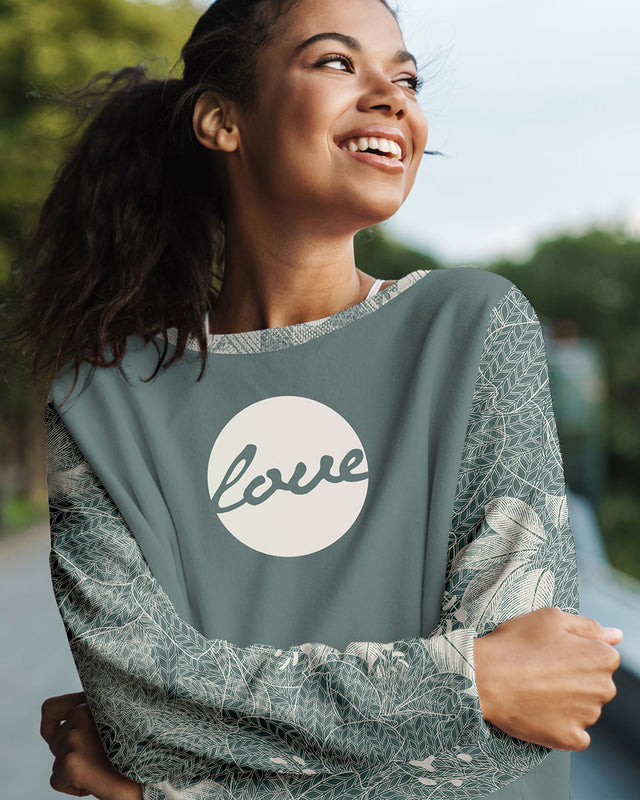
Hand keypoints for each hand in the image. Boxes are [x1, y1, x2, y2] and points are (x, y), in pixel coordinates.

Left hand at [40, 691, 142, 798]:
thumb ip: (94, 714)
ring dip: (77, 770)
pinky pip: (57, 781)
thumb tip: (63, 727)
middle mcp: (83, 712)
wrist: (156, 777)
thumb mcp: (120, 718)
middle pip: (55, 741)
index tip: (56, 738)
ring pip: (57, 761)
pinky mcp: (71, 763)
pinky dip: (74, 788)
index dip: (51, 726)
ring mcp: (76, 736)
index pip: (52, 707)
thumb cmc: (142, 749)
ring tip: (105, 769)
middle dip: (72, 754)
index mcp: (96, 699)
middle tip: (102, 759)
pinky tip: (98, 783)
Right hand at [473, 606, 621, 751]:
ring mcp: (588, 716)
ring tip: (536, 689)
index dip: (576, 653)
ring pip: (585, 709)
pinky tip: (541, 712)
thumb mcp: (550, 619)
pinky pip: (575, 735)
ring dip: (568, 702)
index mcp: (601, 657)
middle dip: (576, 678)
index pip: (603, 657)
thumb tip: (616, 635)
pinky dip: (561, 726)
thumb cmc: (516, 643)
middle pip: (596, 684)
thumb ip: (589, 626)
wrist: (484, 677)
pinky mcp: (570, 738)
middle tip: (542, 670)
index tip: (553, 653)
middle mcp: (603, 688)